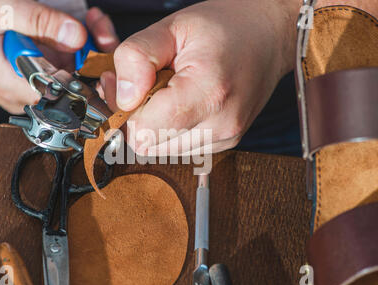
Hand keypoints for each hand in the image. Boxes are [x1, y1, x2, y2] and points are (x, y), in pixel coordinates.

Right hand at [0, 1, 118, 113]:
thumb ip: (36, 21)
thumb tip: (77, 36)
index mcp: (14, 87)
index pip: (67, 97)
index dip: (91, 74)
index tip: (103, 47)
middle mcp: (23, 91)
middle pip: (71, 80)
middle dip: (90, 51)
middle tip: (98, 24)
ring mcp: (25, 80)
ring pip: (65, 68)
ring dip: (80, 44)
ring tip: (90, 19)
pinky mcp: (24, 69)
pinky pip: (53, 60)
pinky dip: (65, 41)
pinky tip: (70, 24)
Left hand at [101, 0, 299, 154]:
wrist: (268, 36)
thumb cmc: (225, 27)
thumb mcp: (172, 27)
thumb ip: (137, 57)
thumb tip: (122, 98)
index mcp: (208, 92)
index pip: (145, 130)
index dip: (126, 111)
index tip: (128, 87)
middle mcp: (220, 125)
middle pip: (150, 146)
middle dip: (137, 118)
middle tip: (142, 87)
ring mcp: (226, 138)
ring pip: (162, 151)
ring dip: (154, 126)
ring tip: (165, 93)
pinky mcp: (225, 143)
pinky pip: (180, 149)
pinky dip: (171, 130)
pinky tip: (180, 105)